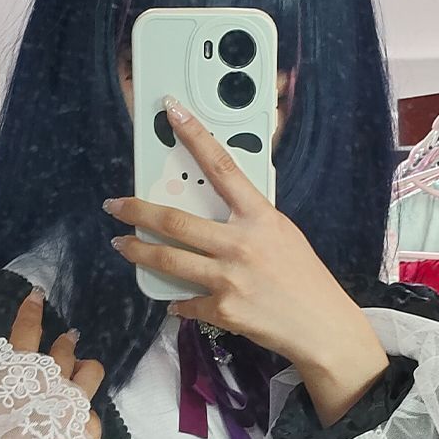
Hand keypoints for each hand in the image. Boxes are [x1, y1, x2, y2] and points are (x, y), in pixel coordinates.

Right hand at [10, 288, 105, 438]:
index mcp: (17, 371)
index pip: (26, 329)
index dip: (31, 310)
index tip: (37, 297)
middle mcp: (49, 382)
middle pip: (64, 350)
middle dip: (64, 343)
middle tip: (67, 341)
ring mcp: (72, 405)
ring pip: (90, 372)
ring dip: (84, 367)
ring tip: (81, 368)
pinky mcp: (86, 431)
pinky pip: (94, 414)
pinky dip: (84, 415)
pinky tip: (78, 419)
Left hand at [104, 97, 387, 424]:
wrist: (322, 327)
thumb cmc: (305, 279)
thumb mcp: (283, 235)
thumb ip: (250, 220)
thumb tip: (217, 211)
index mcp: (260, 217)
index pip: (222, 166)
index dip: (194, 135)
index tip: (171, 112)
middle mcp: (241, 244)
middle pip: (175, 220)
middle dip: (138, 211)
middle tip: (115, 205)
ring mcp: (229, 278)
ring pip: (168, 260)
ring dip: (139, 251)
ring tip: (122, 246)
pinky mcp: (223, 310)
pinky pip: (187, 302)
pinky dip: (178, 302)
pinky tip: (174, 301)